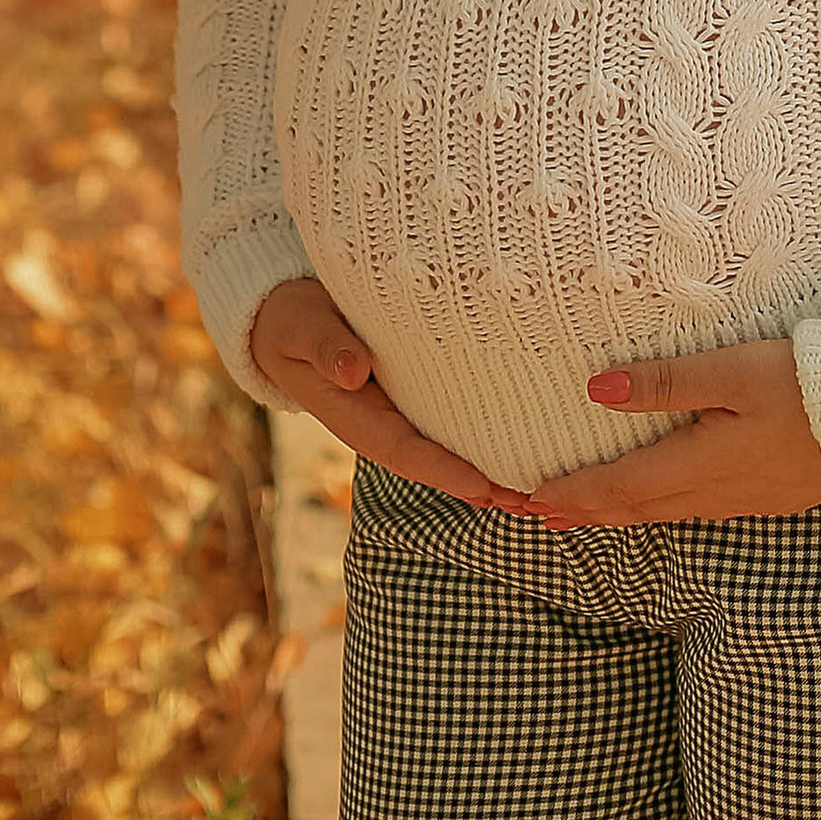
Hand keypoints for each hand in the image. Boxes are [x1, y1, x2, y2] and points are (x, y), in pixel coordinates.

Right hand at [247, 278, 537, 514]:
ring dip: (490, 467)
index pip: (406, 450)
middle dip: (482, 485)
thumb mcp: (302, 327)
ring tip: (538, 487)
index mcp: (355, 416)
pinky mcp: (411, 389)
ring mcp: (397, 409)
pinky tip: (521, 437)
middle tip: (533, 502)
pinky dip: (482, 433)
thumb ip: (326, 347)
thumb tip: (354, 372)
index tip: (487, 488)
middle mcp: (381, 421)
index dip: (446, 471)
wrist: (281, 317)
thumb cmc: (292, 320)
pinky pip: (449, 416)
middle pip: (437, 461)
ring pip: (448, 444)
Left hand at [521, 337, 820, 525]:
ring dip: (613, 512)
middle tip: (530, 512)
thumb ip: (664, 382)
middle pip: (630, 510)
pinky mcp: (760, 497)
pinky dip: (651, 508)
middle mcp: (710, 495)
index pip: (615, 487)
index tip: (524, 498)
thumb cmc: (804, 386)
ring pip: (658, 514)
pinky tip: (652, 500)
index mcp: (696, 466)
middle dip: (578, 511)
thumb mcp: (731, 372)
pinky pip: (688, 511)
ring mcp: (738, 501)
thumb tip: (595, 390)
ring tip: (577, 511)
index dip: (568, 493)